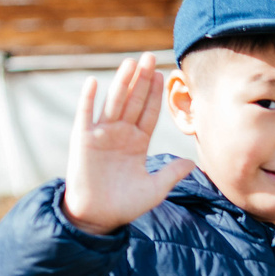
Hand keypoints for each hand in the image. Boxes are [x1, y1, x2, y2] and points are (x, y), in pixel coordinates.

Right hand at [61, 53, 195, 234]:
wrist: (98, 218)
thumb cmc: (125, 205)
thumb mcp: (155, 189)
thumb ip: (172, 174)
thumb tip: (192, 162)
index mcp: (137, 143)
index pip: (149, 113)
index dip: (155, 95)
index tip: (162, 75)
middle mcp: (120, 134)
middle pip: (133, 102)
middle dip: (141, 80)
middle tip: (149, 57)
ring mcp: (101, 135)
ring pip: (113, 103)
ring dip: (121, 83)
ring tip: (130, 62)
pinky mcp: (82, 140)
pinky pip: (85, 115)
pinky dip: (88, 100)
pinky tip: (93, 82)